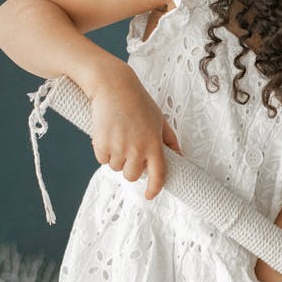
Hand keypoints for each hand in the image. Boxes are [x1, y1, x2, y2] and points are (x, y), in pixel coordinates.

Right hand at [89, 66, 179, 198]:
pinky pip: (102, 160)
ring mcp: (119, 148)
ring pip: (115, 168)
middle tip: (128, 153)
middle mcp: (137, 149)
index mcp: (154, 144)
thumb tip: (179, 155)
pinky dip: (103, 152)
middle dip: (130, 169)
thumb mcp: (159, 119)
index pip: (158, 174)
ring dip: (115, 158)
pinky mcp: (102, 145)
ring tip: (117, 137)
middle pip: (132, 176)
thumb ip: (169, 139)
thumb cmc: (138, 101)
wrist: (113, 86)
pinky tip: (107, 135)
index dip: (154, 188)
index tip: (150, 195)